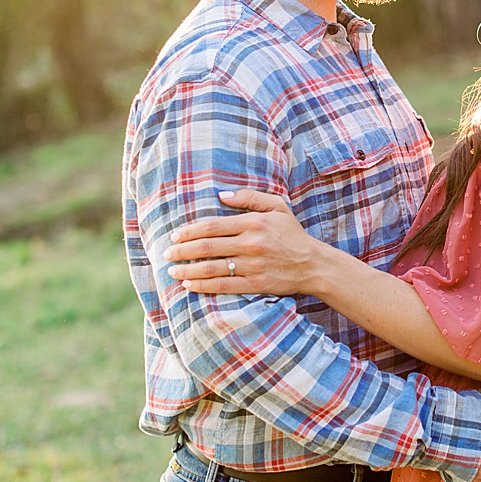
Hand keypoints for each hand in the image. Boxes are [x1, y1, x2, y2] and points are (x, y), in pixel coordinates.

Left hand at [163, 188, 320, 295]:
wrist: (313, 265)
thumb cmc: (292, 233)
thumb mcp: (277, 206)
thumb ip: (249, 197)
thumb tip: (221, 194)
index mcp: (252, 223)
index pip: (212, 226)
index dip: (189, 231)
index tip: (175, 234)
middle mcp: (250, 244)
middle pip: (207, 247)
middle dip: (182, 251)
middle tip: (167, 253)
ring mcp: (252, 266)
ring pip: (211, 269)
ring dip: (187, 270)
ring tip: (172, 271)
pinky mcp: (255, 284)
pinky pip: (223, 286)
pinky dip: (203, 286)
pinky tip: (189, 285)